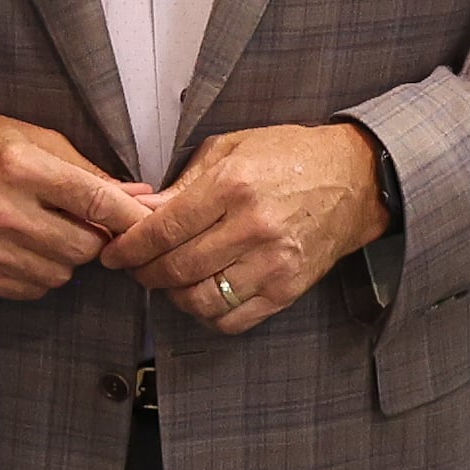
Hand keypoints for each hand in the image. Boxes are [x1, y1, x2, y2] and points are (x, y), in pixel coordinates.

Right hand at [0, 107, 151, 301]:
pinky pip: (36, 287)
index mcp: (19, 167)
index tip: (152, 224)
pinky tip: (25, 245)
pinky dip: (42, 271)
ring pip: (64, 272)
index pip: (95, 201)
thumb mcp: (35, 138)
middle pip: (85, 246)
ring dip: (67, 255)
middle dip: (95, 236)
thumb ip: (89, 172)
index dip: (131, 216)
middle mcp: (2, 211)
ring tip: (46, 228)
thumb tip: (140, 197)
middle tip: (83, 220)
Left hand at [103, 123, 388, 335]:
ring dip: (172, 296)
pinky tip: (200, 295)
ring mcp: (272, 263)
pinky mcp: (288, 289)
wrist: (355, 179)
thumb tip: (139, 211)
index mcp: (233, 187)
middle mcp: (253, 228)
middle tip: (134, 268)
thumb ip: (182, 185)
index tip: (113, 254)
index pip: (164, 230)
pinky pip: (233, 319)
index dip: (129, 248)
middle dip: (143, 274)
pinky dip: (206, 315)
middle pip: (176, 269)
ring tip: (166, 281)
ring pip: (200, 300)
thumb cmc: (288, 157)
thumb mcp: (230, 150)